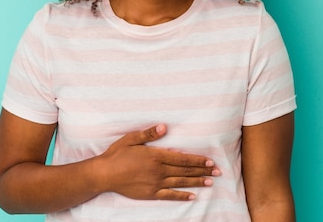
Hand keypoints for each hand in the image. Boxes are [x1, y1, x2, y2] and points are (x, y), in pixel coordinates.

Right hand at [97, 124, 220, 200]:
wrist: (104, 174)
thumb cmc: (117, 154)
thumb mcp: (132, 139)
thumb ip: (149, 134)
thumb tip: (164, 126)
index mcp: (156, 156)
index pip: (182, 158)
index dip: (198, 160)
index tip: (210, 161)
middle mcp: (158, 170)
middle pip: (185, 170)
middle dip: (203, 170)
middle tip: (217, 172)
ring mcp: (155, 183)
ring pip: (181, 182)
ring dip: (197, 182)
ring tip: (210, 182)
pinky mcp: (150, 193)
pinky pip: (170, 195)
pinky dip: (182, 195)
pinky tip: (193, 196)